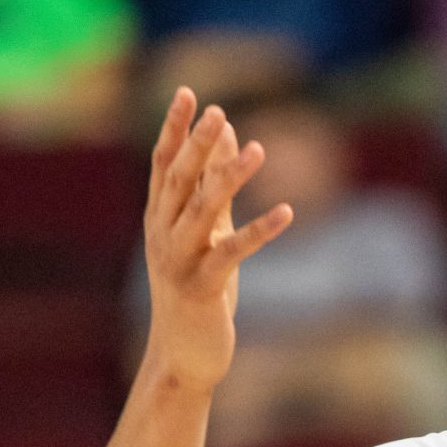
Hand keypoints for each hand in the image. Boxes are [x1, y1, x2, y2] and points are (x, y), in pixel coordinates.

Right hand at [140, 87, 292, 390]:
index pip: (163, 164)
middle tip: (218, 111)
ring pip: (204, 212)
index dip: (173, 128)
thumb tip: (225, 135)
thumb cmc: (196, 286)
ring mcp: (180, 260)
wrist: (182, 353)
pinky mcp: (203, 287)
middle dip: (198, 145)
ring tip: (258, 149)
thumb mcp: (203, 231)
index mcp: (160, 217)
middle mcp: (163, 234)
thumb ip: (212, 184)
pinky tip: (287, 212)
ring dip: (229, 179)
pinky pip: (232, 253)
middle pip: (180, 181)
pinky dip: (260, 231)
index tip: (186, 93)